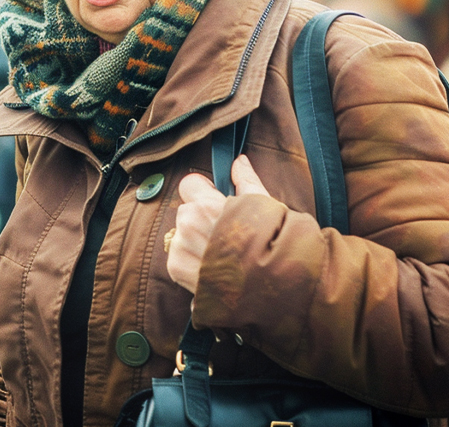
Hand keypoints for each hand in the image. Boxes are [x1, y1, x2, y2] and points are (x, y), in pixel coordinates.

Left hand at [166, 155, 268, 292]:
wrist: (271, 287)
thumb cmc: (271, 243)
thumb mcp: (263, 207)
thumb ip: (245, 180)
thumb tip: (238, 161)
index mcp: (207, 205)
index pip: (188, 183)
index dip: (202, 190)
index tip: (213, 200)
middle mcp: (189, 224)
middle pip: (186, 211)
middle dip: (200, 218)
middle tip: (225, 233)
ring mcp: (180, 248)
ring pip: (181, 235)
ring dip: (194, 241)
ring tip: (221, 254)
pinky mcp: (177, 269)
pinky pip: (177, 256)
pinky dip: (191, 261)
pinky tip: (213, 268)